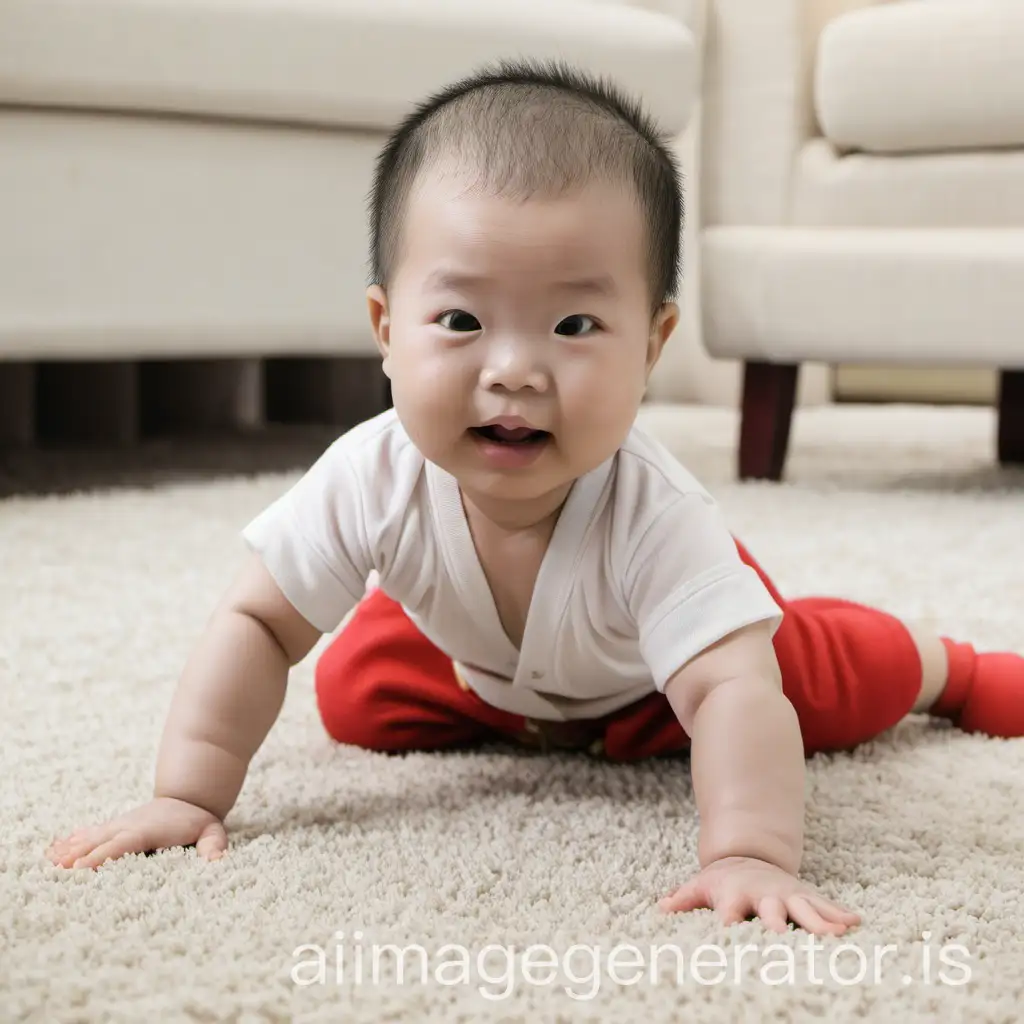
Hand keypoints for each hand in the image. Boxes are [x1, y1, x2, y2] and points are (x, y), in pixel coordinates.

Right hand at [45, 797, 227, 869]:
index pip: (123, 844)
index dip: (102, 855)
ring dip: (70, 849)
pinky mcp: (113, 827)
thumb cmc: (198, 821)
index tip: (81, 868)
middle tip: (56, 871)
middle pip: (99, 842)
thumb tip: (216, 860)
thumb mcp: (212, 831)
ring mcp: (118, 826)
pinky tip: (53, 851)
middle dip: (78, 855)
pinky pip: (89, 834)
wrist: (187, 796)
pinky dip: (71, 842)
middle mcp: (128, 827)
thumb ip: (213, 845)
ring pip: (90, 837)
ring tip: (48, 862)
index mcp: (148, 831)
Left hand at [659, 856, 860, 935]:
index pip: (730, 912)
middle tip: (786, 937)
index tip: (730, 936)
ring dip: (821, 921)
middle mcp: (763, 895)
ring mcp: (786, 894)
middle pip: (773, 910)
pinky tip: (857, 923)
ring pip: (805, 907)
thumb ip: (683, 898)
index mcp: (734, 895)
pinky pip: (825, 904)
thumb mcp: (699, 885)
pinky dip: (840, 914)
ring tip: (838, 933)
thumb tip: (661, 907)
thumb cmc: (721, 881)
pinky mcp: (804, 894)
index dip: (729, 924)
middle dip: (780, 922)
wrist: (748, 855)